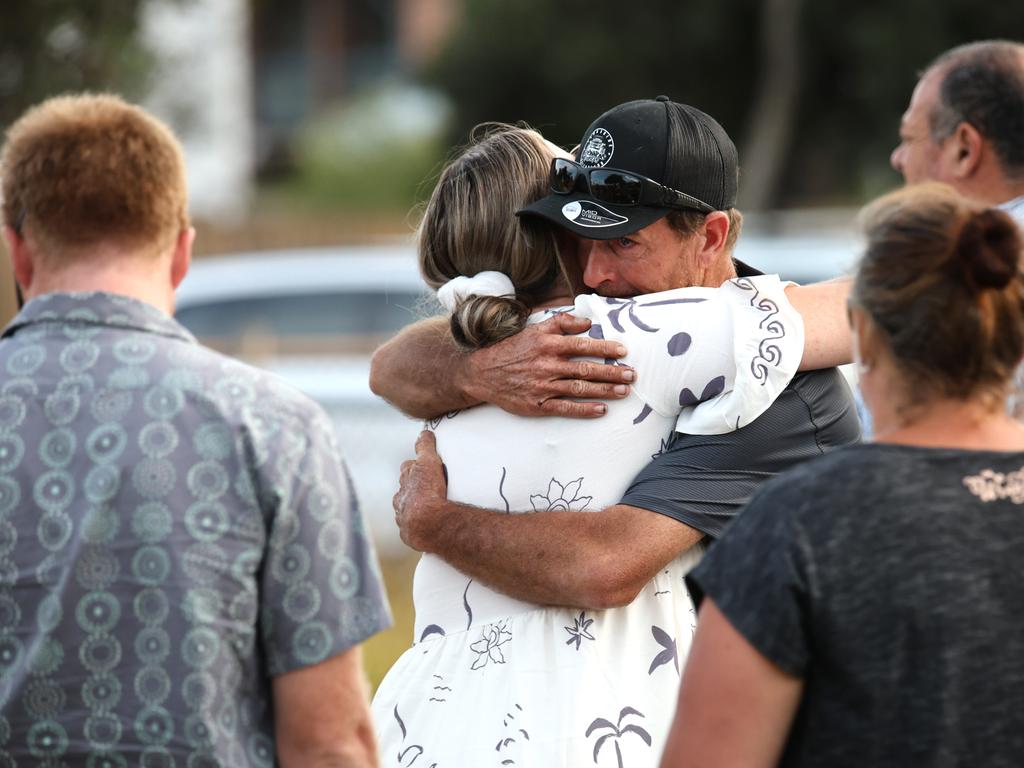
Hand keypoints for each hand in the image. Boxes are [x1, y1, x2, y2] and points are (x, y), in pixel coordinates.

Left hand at [393, 430, 448, 551]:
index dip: (415, 466)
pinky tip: (427, 526)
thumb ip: (425, 446)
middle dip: (413, 487)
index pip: (407, 468)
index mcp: (406, 479)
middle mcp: (401, 497)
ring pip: (406, 509)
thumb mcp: (429, 463)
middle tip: (428, 488)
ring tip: (428, 509)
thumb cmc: (429, 492)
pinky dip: (417, 525)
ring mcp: (403, 516)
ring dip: (414, 507)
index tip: (422, 466)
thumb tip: (423, 432)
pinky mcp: (408, 533)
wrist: (429, 523)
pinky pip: (411, 528)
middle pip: (405, 489)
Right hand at [459, 313, 634, 417]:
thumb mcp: (534, 330)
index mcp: (547, 345)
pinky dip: (584, 409)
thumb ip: (561, 323)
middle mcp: (546, 365)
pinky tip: (601, 410)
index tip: (623, 350)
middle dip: (611, 372)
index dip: (604, 348)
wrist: (483, 373)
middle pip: (585, 369)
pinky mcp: (537, 404)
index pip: (582, 345)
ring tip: (623, 392)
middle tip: (631, 375)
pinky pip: (565, 408)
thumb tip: (588, 322)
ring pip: (579, 389)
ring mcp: (542, 386)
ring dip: (603, 391)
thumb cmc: (512, 350)